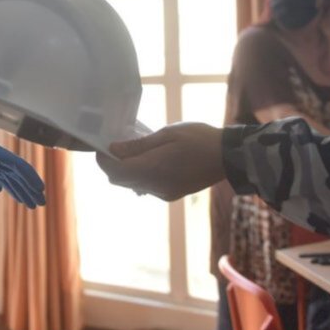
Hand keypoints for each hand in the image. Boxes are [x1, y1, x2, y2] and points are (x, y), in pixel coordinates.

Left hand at [0, 131, 45, 208]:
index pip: (17, 165)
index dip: (30, 177)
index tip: (41, 190)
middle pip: (17, 173)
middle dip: (29, 188)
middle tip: (41, 203)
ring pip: (10, 179)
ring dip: (22, 191)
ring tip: (33, 205)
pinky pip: (1, 180)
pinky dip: (11, 190)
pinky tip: (17, 198)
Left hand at [96, 122, 224, 200]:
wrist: (228, 157)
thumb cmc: (198, 138)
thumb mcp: (167, 134)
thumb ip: (138, 145)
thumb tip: (113, 149)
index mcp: (152, 169)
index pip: (115, 171)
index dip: (103, 160)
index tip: (101, 146)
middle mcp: (155, 186)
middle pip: (121, 181)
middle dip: (113, 165)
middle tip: (117, 145)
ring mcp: (164, 193)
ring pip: (133, 185)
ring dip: (127, 170)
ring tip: (134, 150)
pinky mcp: (172, 194)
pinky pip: (147, 187)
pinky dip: (141, 175)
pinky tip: (150, 160)